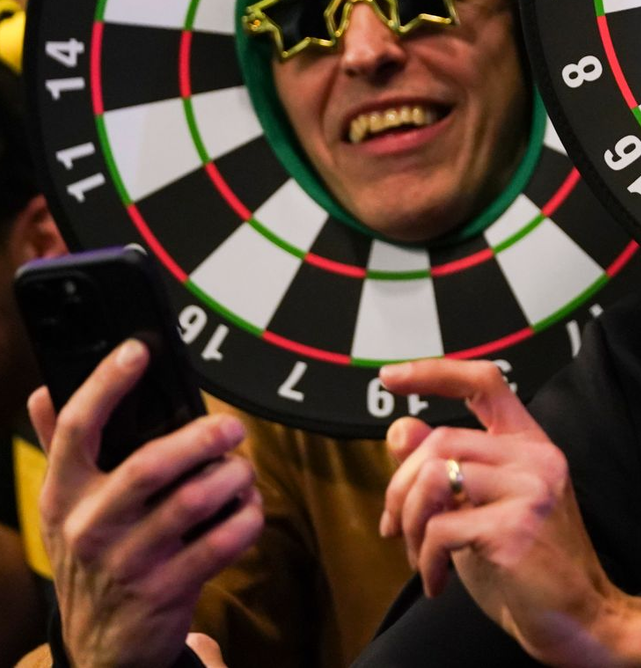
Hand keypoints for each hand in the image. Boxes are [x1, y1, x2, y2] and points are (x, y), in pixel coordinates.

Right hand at [28, 340, 263, 667]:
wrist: (101, 647)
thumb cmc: (94, 554)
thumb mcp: (66, 507)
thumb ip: (60, 447)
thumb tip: (44, 391)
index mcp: (63, 493)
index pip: (77, 429)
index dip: (106, 384)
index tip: (138, 349)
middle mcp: (90, 526)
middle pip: (149, 465)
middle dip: (201, 438)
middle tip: (232, 427)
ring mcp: (127, 561)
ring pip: (193, 502)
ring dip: (232, 478)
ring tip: (243, 471)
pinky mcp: (165, 591)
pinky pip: (221, 543)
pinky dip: (247, 518)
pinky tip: (249, 509)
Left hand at [378, 359, 640, 667]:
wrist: (579, 619)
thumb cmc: (529, 567)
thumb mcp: (480, 509)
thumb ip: (445, 467)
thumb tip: (399, 428)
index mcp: (529, 444)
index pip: (484, 382)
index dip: (435, 373)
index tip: (391, 377)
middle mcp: (535, 456)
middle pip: (442, 438)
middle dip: (400, 487)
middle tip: (395, 527)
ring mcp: (530, 489)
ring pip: (434, 478)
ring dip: (409, 524)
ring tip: (419, 556)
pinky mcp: (515, 527)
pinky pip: (440, 529)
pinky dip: (424, 560)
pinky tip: (437, 581)